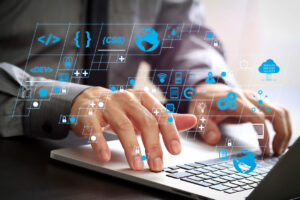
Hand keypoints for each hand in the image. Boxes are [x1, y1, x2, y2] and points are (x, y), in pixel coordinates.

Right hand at [71, 87, 196, 170]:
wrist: (90, 100)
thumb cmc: (122, 109)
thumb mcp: (145, 111)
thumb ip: (167, 118)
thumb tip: (192, 121)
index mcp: (143, 98)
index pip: (160, 114)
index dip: (170, 133)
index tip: (175, 151)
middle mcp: (127, 99)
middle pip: (144, 121)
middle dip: (153, 145)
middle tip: (157, 164)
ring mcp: (108, 106)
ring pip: (122, 126)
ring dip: (132, 148)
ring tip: (137, 166)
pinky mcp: (90, 114)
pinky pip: (96, 130)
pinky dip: (101, 144)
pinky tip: (106, 157)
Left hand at [189, 83, 291, 154]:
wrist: (205, 89)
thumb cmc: (202, 101)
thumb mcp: (197, 113)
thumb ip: (204, 126)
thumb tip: (213, 139)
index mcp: (234, 99)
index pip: (258, 116)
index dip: (264, 134)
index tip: (264, 149)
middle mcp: (248, 96)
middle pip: (275, 112)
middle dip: (281, 133)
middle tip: (277, 151)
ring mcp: (255, 98)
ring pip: (280, 110)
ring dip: (285, 129)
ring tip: (279, 147)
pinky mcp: (257, 103)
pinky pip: (276, 111)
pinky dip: (282, 125)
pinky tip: (278, 138)